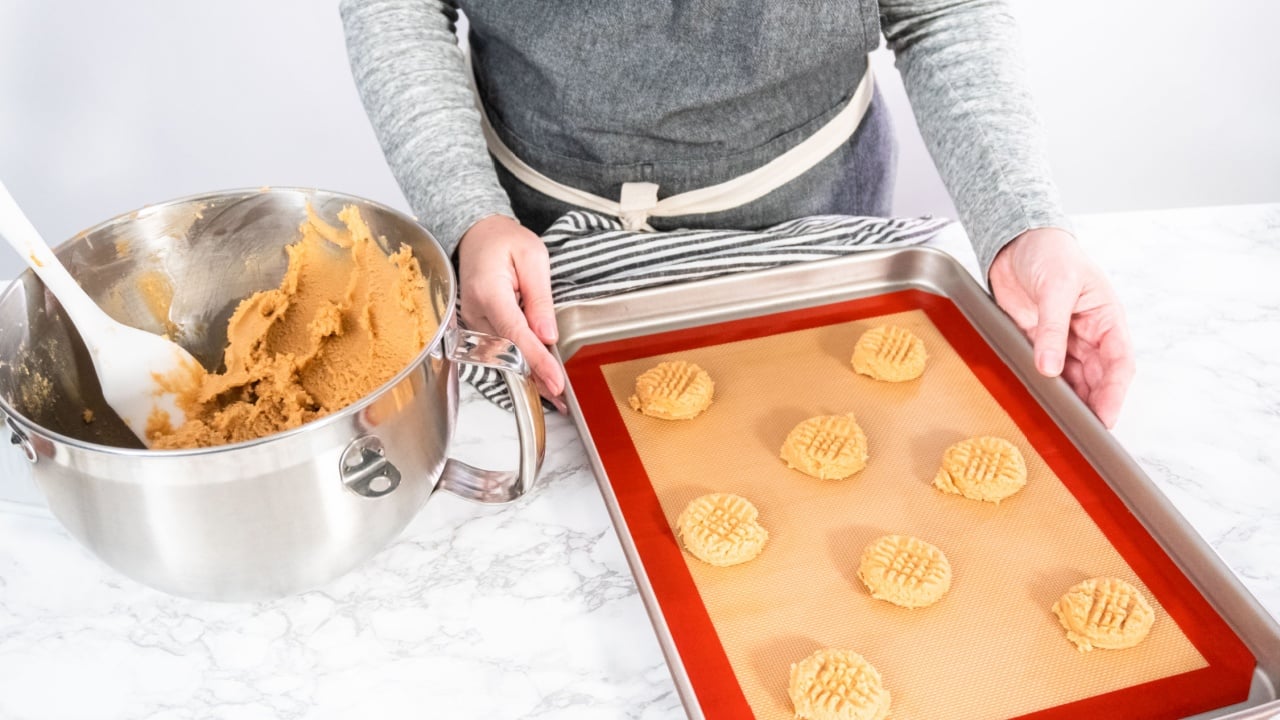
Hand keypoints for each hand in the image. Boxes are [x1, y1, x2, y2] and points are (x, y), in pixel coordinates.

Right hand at [456, 214, 565, 410]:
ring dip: (528, 374)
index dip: (536, 360)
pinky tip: (538, 376)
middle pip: (508, 351)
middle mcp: (475, 311)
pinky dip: (519, 363)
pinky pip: (499, 349)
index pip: (516, 334)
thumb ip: (540, 297)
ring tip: (554, 390)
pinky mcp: (476, 327)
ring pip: (502, 356)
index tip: (555, 380)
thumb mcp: (533, 258)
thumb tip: (547, 334)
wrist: (477, 234)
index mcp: (489, 291)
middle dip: (535, 375)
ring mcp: (472, 321)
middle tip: (561, 394)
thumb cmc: (503, 241)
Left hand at [988, 227, 1133, 427]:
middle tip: (1080, 430)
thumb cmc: (1050, 253)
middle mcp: (1089, 334)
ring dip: (1067, 399)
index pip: (1119, 363)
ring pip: (1072, 379)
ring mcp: (1064, 341)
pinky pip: (1045, 370)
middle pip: (1096, 378)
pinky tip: (1038, 401)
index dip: (1114, 393)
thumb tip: (1050, 366)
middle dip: (1091, 404)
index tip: (1105, 418)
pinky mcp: (1038, 342)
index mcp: (1107, 318)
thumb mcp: (1057, 286)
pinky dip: (1043, 386)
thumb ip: (1053, 328)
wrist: (1016, 242)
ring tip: (1059, 423)